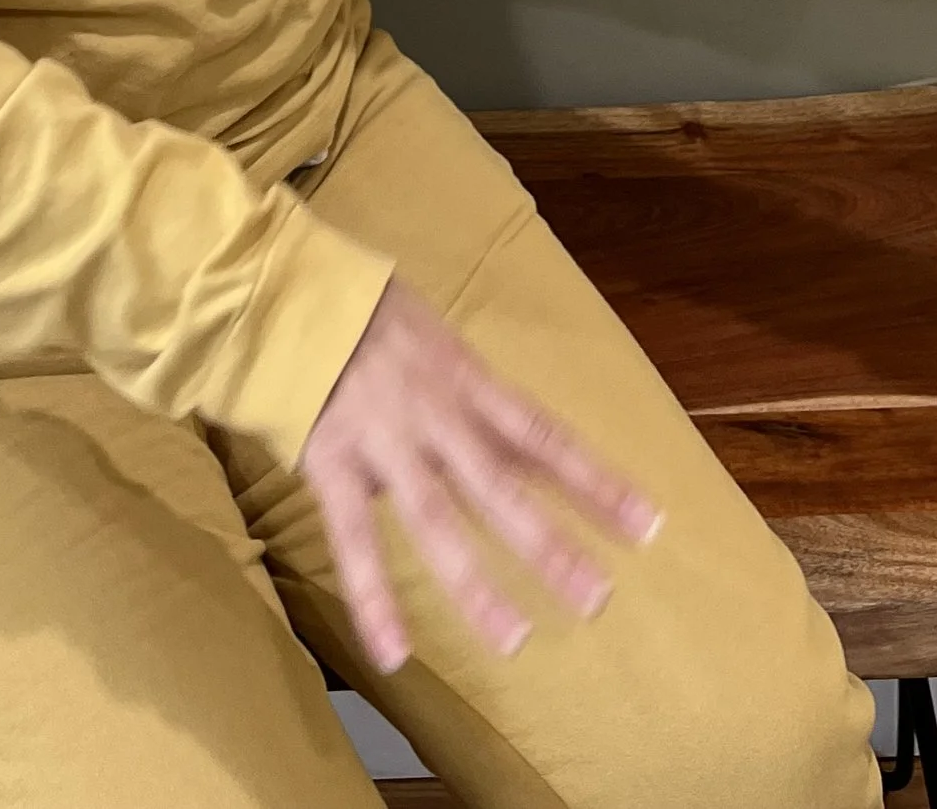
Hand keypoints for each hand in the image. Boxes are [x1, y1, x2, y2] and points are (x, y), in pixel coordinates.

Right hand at [299, 278, 660, 674]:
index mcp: (466, 378)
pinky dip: (373, 597)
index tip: (648, 526)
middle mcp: (436, 412)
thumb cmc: (368, 312)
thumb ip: (473, 396)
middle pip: (501, 485)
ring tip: (515, 639)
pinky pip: (353, 538)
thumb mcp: (436, 338)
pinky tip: (394, 653)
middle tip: (598, 599)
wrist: (288, 284)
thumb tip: (528, 446)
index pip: (544, 435)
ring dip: (475, 583)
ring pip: (436, 519)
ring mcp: (384, 440)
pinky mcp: (332, 462)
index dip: (596, 480)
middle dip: (550, 544)